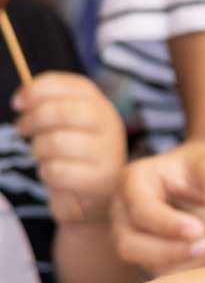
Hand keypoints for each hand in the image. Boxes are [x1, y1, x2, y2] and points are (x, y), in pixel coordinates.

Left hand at [12, 71, 125, 225]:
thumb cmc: (75, 155)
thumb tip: (21, 100)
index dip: (38, 90)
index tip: (17, 103)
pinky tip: (53, 175)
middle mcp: (109, 124)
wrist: (98, 196)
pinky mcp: (101, 180)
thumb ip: (48, 106)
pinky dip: (47, 173)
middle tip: (21, 129)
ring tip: (42, 156)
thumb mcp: (65, 125)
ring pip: (56, 142)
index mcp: (100, 105)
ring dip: (39, 150)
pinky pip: (59, 171)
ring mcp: (108, 153)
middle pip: (62, 111)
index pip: (71, 86)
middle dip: (33, 120)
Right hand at [113, 142, 204, 273]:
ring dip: (190, 265)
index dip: (167, 224)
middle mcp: (125, 214)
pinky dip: (199, 272)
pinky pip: (169, 277)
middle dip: (170, 252)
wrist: (199, 184)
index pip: (141, 209)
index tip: (199, 230)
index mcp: (133, 182)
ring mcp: (134, 240)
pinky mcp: (152, 260)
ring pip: (150, 266)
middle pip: (131, 245)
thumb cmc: (199, 168)